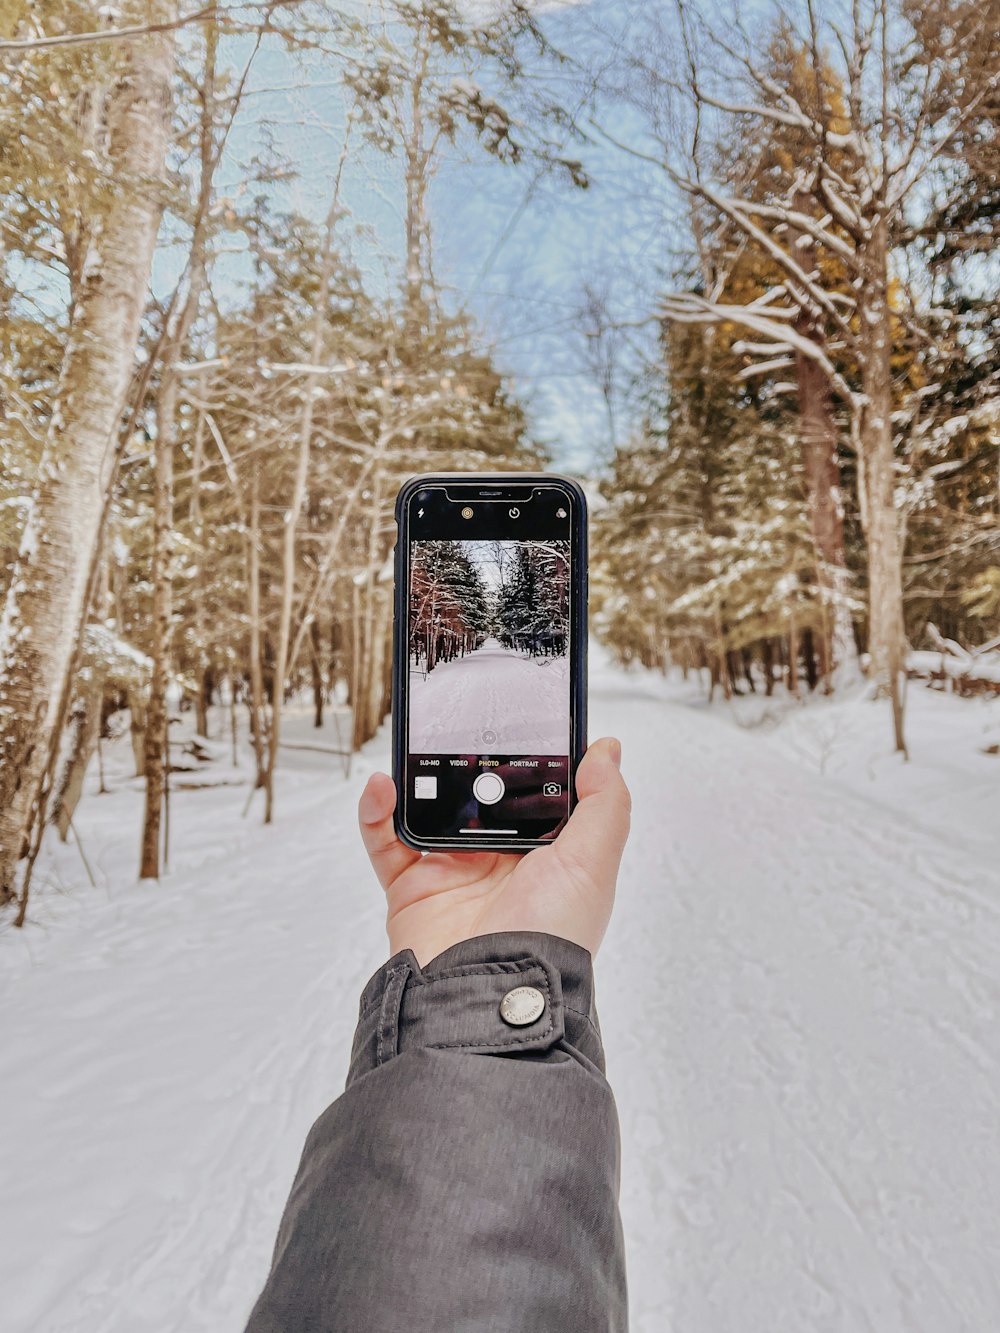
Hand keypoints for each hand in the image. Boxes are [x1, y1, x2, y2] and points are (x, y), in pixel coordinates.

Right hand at [358, 738, 630, 967]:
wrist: (492, 992)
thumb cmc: (552, 935)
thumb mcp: (593, 863)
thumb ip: (605, 803)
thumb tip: (606, 750)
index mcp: (546, 854)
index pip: (535, 792)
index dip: (528, 756)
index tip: (521, 715)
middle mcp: (500, 861)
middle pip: (478, 795)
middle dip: (468, 759)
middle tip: (461, 721)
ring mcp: (453, 872)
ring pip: (429, 809)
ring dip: (418, 776)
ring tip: (417, 745)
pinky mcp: (411, 887)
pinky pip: (385, 840)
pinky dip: (377, 810)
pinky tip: (383, 786)